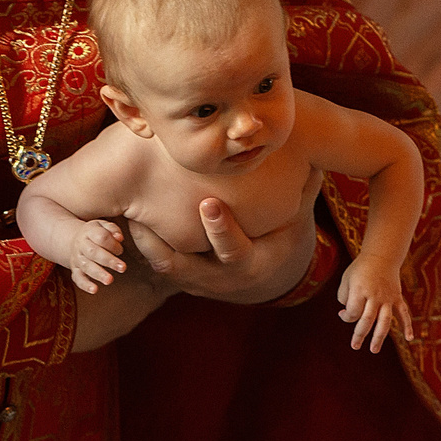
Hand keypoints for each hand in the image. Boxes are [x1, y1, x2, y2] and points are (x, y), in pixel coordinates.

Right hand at [67, 219, 126, 292]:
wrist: (75, 240)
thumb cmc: (95, 233)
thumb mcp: (103, 225)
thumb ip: (113, 229)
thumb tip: (120, 238)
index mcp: (89, 231)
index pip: (101, 237)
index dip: (112, 244)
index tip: (120, 250)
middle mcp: (81, 245)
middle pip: (93, 252)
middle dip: (108, 260)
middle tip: (123, 268)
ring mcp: (77, 258)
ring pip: (86, 266)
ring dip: (99, 274)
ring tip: (109, 280)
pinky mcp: (75, 270)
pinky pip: (78, 278)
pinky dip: (85, 285)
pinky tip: (94, 290)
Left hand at [126, 189, 317, 305]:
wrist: (265, 275)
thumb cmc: (281, 234)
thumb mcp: (295, 219)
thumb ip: (302, 191)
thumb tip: (317, 159)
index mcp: (250, 265)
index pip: (233, 251)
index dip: (221, 230)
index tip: (208, 204)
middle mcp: (219, 278)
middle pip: (183, 266)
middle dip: (161, 241)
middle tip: (140, 211)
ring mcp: (196, 281)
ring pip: (161, 265)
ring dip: (141, 241)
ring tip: (123, 209)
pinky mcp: (180, 278)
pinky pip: (154, 263)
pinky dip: (139, 242)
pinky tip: (123, 214)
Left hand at [337, 257, 412, 352]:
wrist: (381, 256)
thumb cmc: (360, 269)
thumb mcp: (346, 280)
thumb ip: (344, 298)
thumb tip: (348, 314)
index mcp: (360, 291)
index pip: (353, 312)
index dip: (346, 317)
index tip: (343, 314)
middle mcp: (374, 296)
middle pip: (367, 320)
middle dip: (359, 334)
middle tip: (355, 346)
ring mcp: (388, 298)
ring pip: (384, 321)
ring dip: (379, 337)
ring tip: (374, 350)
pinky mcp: (397, 297)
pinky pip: (404, 313)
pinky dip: (407, 325)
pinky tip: (409, 338)